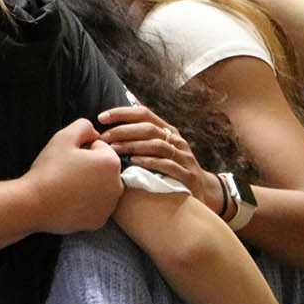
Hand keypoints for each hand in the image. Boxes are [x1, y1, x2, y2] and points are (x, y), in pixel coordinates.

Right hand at [23, 118, 123, 233]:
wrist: (33, 204)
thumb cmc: (48, 170)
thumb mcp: (63, 137)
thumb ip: (83, 126)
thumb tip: (94, 131)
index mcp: (111, 162)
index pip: (100, 148)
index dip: (81, 150)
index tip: (67, 159)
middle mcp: (117, 185)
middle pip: (103, 169)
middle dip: (88, 169)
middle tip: (65, 174)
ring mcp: (109, 206)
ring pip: (99, 188)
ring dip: (87, 186)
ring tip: (66, 188)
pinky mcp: (99, 221)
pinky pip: (94, 207)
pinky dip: (84, 204)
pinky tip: (68, 202)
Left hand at [98, 104, 220, 209]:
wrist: (201, 191)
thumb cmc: (172, 168)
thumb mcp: (159, 148)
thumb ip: (141, 135)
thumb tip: (117, 118)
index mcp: (167, 131)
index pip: (144, 114)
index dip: (122, 113)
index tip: (101, 117)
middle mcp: (176, 140)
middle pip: (148, 128)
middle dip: (123, 131)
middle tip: (103, 138)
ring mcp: (183, 157)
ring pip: (157, 145)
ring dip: (133, 146)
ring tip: (113, 150)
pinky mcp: (186, 174)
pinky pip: (167, 165)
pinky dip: (149, 162)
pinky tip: (134, 162)